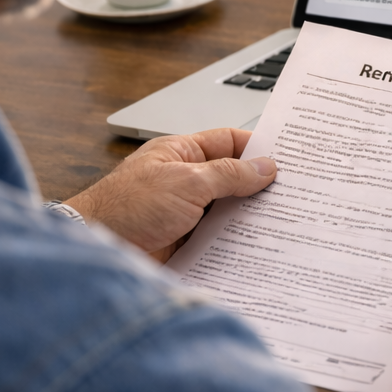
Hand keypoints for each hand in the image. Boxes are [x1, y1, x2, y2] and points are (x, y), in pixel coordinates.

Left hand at [64, 128, 276, 260]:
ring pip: (229, 210)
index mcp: (182, 153)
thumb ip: (229, 174)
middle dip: (260, 185)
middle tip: (294, 191)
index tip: (288, 157)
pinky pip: (220, 237)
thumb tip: (265, 167)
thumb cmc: (126, 208)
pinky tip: (258, 245)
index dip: (258, 148)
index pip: (229, 142)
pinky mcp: (186, 240)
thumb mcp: (187, 182)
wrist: (98, 249)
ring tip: (284, 219)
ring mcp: (186, 211)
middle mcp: (185, 180)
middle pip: (233, 177)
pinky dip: (238, 240)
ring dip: (250, 216)